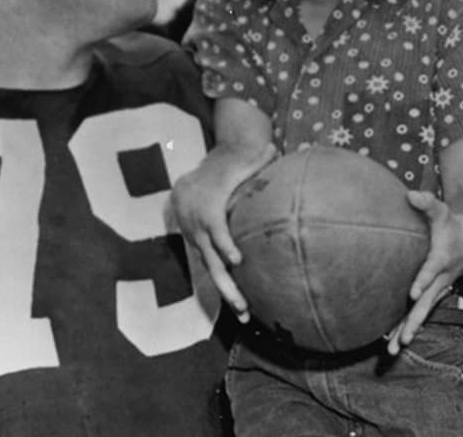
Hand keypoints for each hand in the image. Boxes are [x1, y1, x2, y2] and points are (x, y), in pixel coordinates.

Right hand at [173, 143, 276, 322]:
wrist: (188, 182)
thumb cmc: (223, 170)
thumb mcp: (237, 163)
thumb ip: (255, 158)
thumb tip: (274, 148)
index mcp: (208, 209)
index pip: (216, 230)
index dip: (225, 244)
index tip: (238, 258)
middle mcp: (199, 230)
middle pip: (211, 261)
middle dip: (227, 284)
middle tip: (243, 304)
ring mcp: (198, 243)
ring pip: (211, 270)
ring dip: (226, 293)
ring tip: (245, 315)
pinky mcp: (201, 250)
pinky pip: (212, 270)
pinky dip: (224, 286)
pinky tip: (241, 305)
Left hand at [385, 189, 462, 354]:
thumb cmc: (450, 221)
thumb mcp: (441, 209)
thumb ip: (426, 202)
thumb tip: (410, 194)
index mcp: (442, 258)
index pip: (432, 270)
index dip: (423, 280)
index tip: (412, 292)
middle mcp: (441, 278)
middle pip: (427, 303)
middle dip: (414, 321)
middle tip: (402, 338)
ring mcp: (437, 288)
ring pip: (422, 313)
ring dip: (408, 331)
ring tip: (393, 350)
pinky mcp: (432, 293)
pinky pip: (419, 312)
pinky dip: (408, 326)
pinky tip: (392, 342)